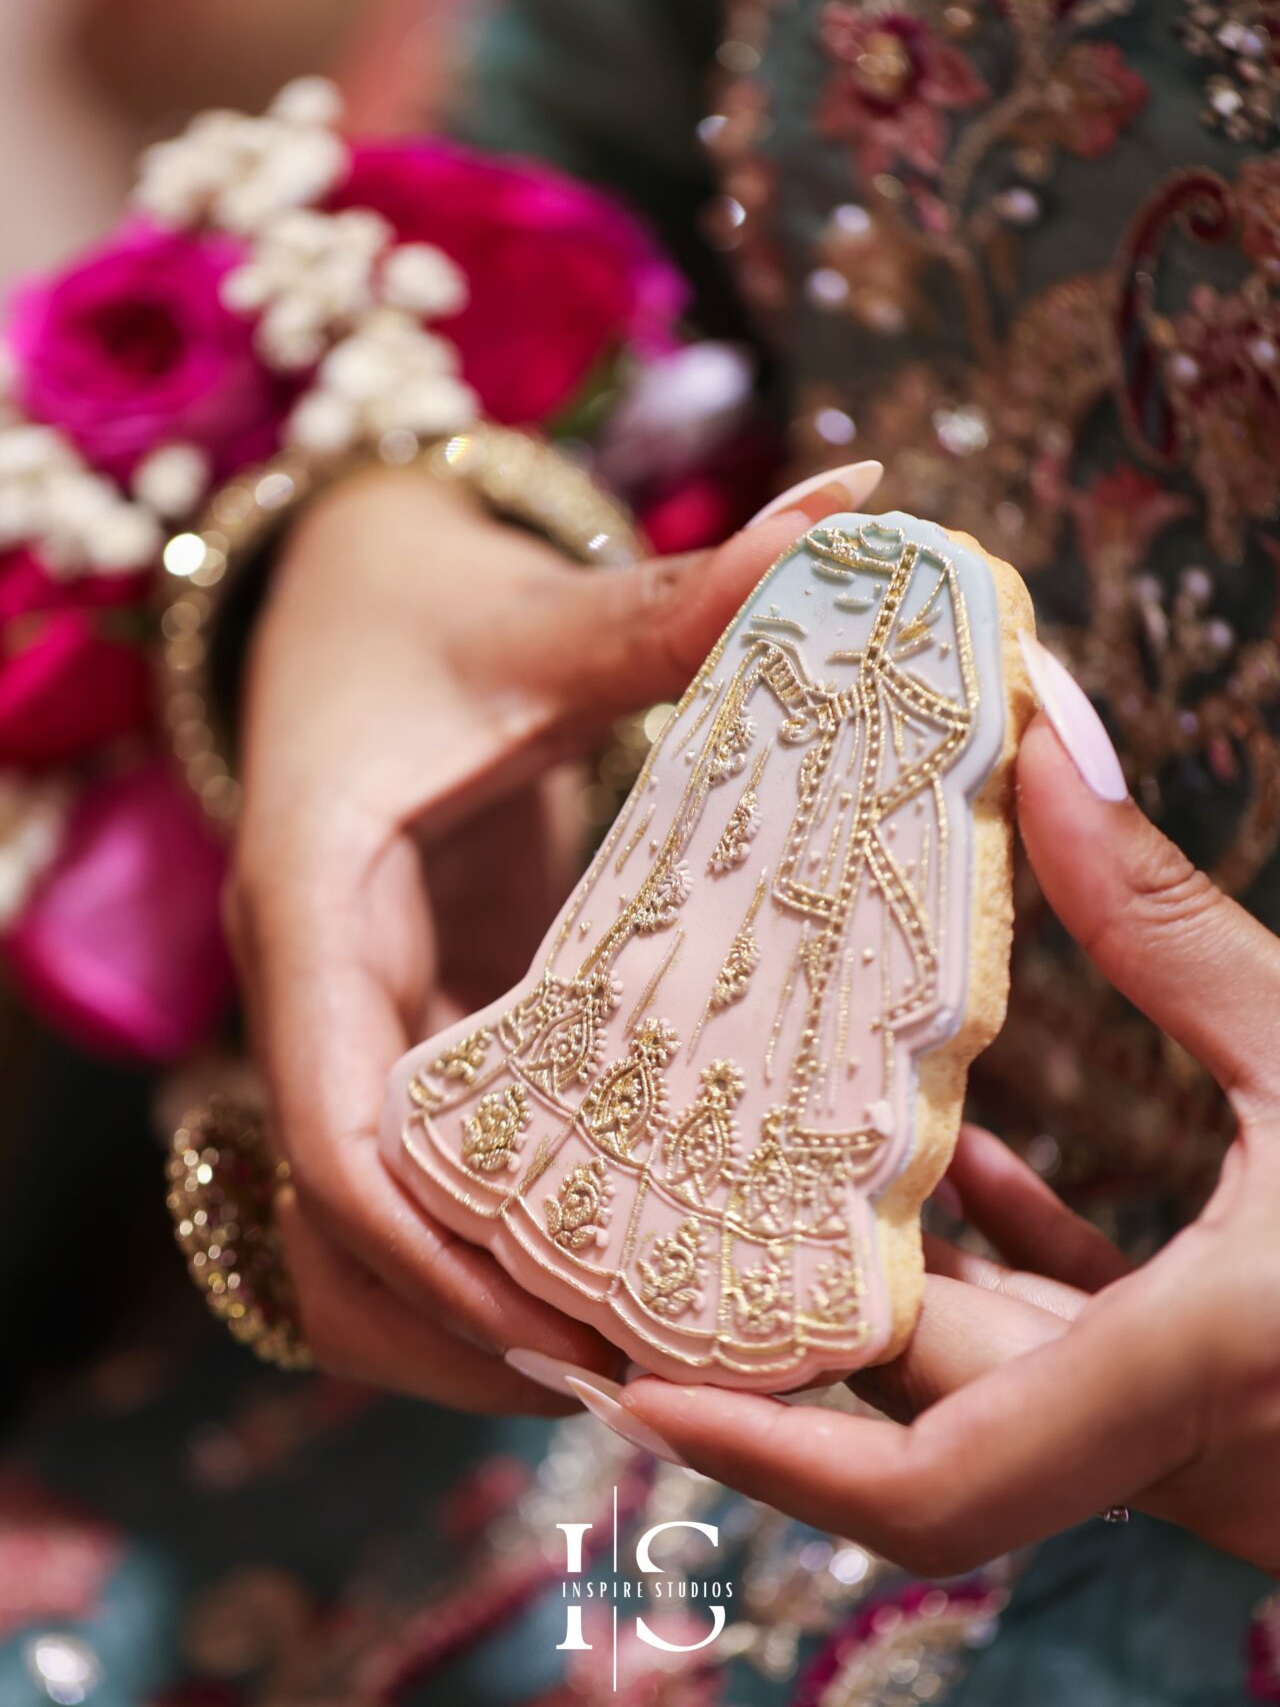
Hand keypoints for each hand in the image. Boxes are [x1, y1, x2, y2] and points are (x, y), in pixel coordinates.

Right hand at [228, 458, 880, 1409]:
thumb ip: (682, 595)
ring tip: (639, 1366)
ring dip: (472, 1309)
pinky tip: (617, 1281)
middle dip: (472, 1314)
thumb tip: (857, 515)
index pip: (330, 1119)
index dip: (430, 1248)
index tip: (564, 1331)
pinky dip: (493, 1249)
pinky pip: (422, 1180)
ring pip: (364, 1228)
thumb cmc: (429, 608)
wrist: (342, 598)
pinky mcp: (408, 1025)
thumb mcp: (543, 616)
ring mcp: (354, 1017)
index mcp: (315, 898)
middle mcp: (315, 984)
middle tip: (646, 1379)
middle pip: (347, 1215)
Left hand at [623, 643, 1279, 1575]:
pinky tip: (962, 1161)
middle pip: (920, 1419)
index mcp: (1194, 1381)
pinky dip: (1004, 1270)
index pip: (927, 1485)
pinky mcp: (1220, 1393)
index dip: (764, 1452)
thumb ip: (1174, 921)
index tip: (627, 1386)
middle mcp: (1174, 1445)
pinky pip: (1072, 1352)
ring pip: (990, 1379)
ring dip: (888, 1279)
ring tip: (766, 1159)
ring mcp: (1195, 1435)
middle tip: (645, 1248)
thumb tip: (1039, 738)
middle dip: (780, 1346)